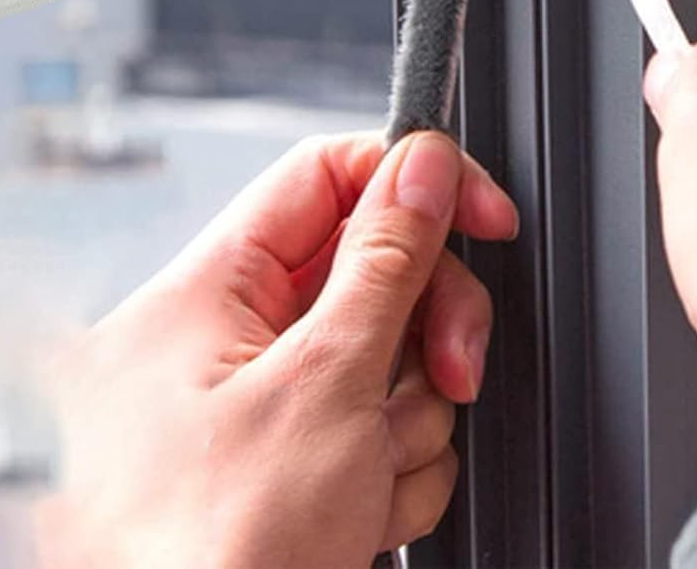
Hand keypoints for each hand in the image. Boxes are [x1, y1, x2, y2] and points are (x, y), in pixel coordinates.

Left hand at [36, 130, 517, 568]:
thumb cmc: (211, 549)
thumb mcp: (321, 390)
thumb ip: (383, 267)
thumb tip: (419, 166)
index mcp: (211, 285)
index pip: (324, 174)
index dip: (412, 180)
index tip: (485, 214)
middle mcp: (228, 335)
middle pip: (371, 269)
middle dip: (426, 328)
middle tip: (449, 372)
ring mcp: (264, 406)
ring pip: (389, 362)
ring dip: (406, 426)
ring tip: (361, 481)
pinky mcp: (295, 465)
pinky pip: (379, 434)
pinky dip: (391, 479)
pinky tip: (357, 519)